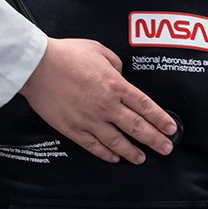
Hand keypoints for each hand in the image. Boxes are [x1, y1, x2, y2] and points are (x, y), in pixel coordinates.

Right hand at [18, 37, 176, 163]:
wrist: (37, 66)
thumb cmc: (65, 55)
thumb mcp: (98, 50)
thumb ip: (115, 64)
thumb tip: (120, 75)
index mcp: (115, 85)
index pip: (146, 106)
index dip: (161, 119)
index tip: (170, 128)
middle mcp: (106, 105)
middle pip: (137, 127)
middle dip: (155, 140)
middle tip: (165, 148)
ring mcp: (90, 119)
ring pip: (117, 141)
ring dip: (132, 152)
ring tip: (141, 158)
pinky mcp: (73, 129)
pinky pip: (94, 146)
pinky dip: (106, 154)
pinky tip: (114, 158)